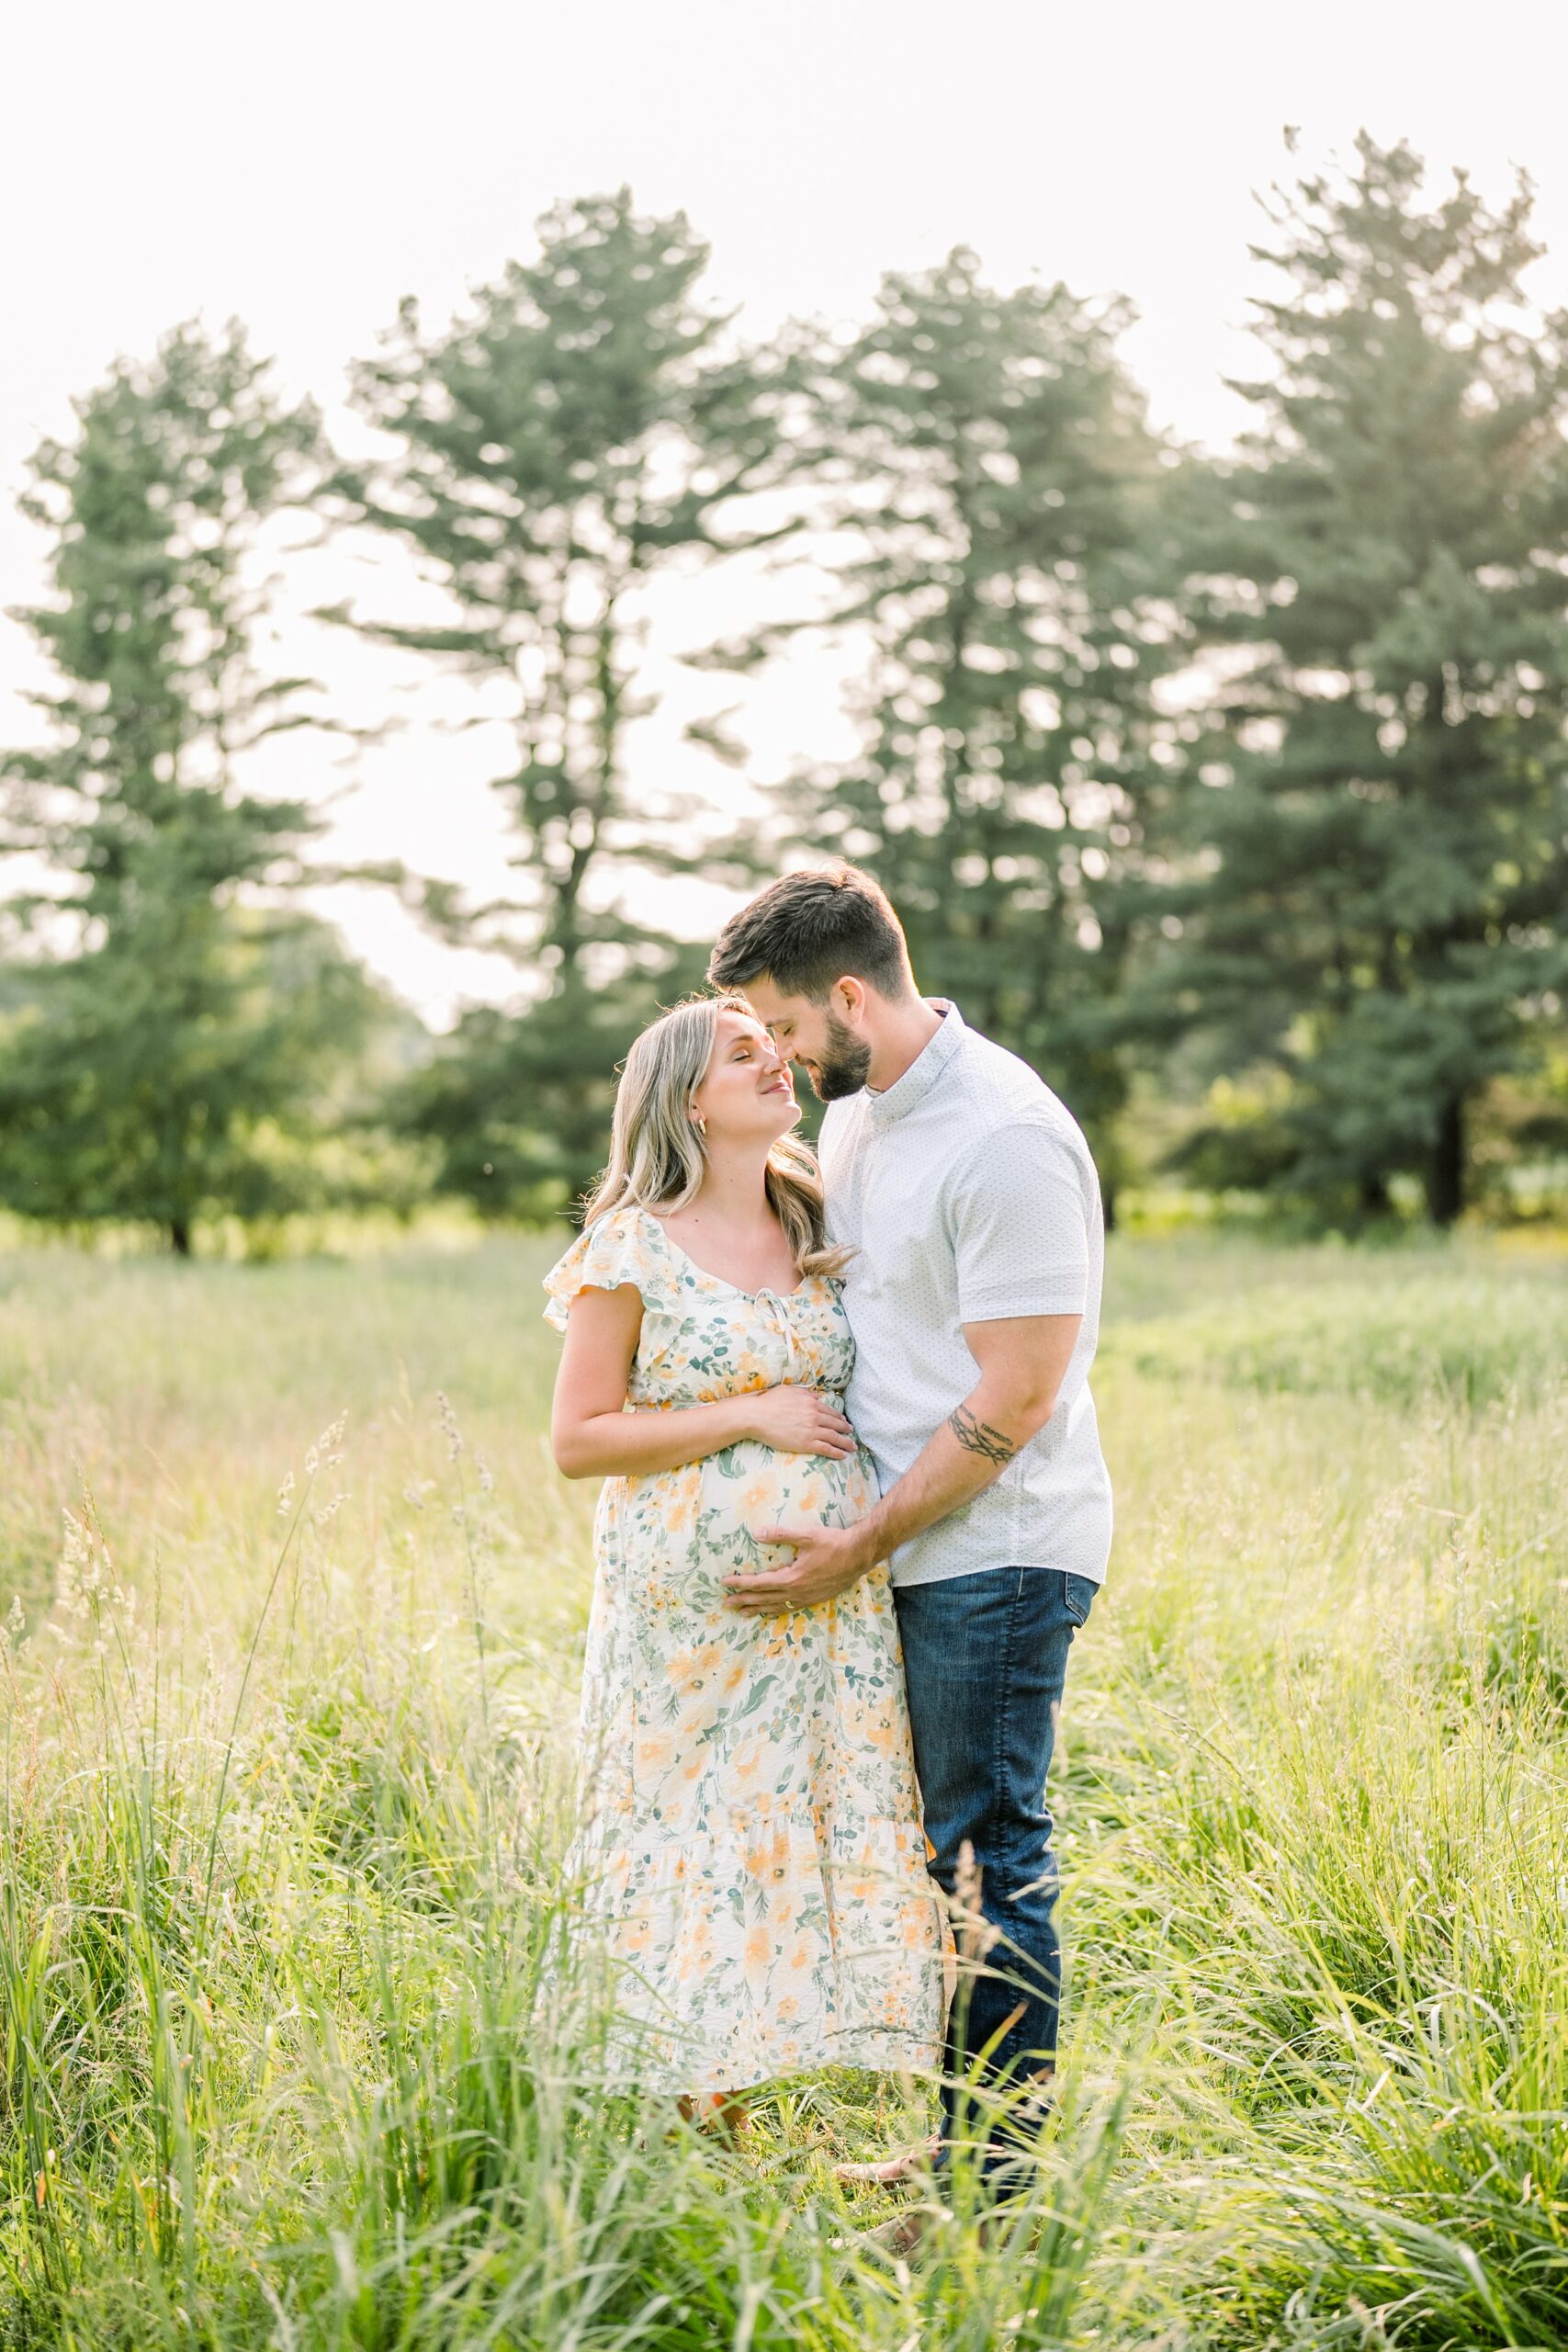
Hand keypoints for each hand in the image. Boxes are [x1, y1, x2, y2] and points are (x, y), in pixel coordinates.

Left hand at [724, 1520, 872, 1612]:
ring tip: (743, 1613)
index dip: (740, 1583)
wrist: (859, 1555)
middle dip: (743, 1601)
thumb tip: (757, 1533)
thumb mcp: (806, 1535)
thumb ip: (780, 1534)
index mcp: (791, 1578)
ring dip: (758, 1610)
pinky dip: (776, 1611)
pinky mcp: (815, 1599)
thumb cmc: (833, 1543)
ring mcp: (806, 1598)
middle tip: (726, 1604)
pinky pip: (790, 1608)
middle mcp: (796, 1592)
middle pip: (764, 1599)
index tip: (725, 1583)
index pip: (759, 1583)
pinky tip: (772, 1611)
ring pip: (776, 1607)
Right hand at [744, 1384, 855, 1457]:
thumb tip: (816, 1395)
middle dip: (845, 1429)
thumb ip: (804, 1392)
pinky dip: (837, 1452)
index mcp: (810, 1402)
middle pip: (835, 1424)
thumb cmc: (768, 1402)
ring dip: (845, 1442)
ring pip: (834, 1437)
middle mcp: (814, 1415)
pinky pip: (826, 1448)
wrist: (757, 1416)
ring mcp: (811, 1430)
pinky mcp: (806, 1443)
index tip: (843, 1420)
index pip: (829, 1411)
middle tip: (851, 1432)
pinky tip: (843, 1455)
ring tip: (852, 1446)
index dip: (838, 1417)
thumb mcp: (788, 1390)